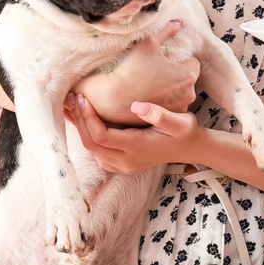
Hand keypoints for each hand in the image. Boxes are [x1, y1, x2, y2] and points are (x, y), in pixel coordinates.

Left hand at [62, 94, 204, 173]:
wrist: (190, 148)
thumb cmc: (185, 131)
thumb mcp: (179, 121)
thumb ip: (160, 114)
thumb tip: (136, 105)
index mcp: (137, 147)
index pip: (101, 136)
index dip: (88, 118)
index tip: (83, 98)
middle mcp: (127, 161)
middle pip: (91, 144)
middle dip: (79, 121)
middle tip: (73, 98)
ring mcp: (123, 166)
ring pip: (92, 151)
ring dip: (81, 129)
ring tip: (74, 107)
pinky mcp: (122, 166)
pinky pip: (98, 154)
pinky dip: (88, 137)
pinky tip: (85, 121)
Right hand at [72, 20, 200, 126]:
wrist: (114, 98)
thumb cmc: (132, 69)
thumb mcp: (148, 43)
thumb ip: (166, 30)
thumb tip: (179, 22)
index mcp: (188, 74)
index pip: (193, 62)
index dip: (180, 59)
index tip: (167, 60)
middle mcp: (189, 93)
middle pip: (189, 77)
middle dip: (178, 73)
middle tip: (160, 70)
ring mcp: (181, 108)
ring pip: (182, 92)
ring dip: (174, 87)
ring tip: (156, 83)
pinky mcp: (170, 118)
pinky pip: (174, 104)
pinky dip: (167, 100)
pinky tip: (154, 95)